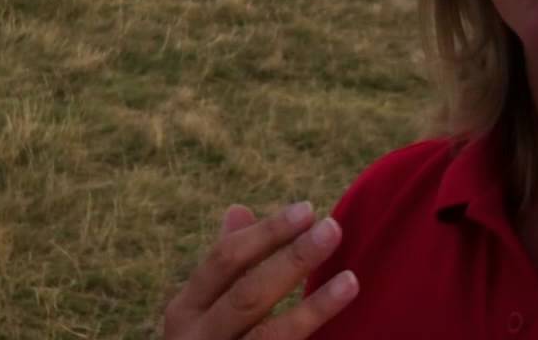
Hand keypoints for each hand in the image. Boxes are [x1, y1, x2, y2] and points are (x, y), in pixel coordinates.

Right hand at [163, 201, 358, 338]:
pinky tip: (345, 333)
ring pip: (270, 338)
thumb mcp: (200, 310)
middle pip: (248, 294)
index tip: (308, 209)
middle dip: (292, 260)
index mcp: (185, 310)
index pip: (225, 260)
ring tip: (352, 280)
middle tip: (333, 229)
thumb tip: (238, 210)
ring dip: (313, 307)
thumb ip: (223, 266)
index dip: (267, 233)